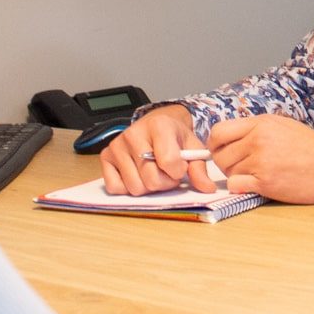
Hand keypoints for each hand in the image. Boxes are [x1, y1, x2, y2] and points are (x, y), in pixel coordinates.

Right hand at [99, 105, 223, 195]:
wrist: (156, 124)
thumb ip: (199, 168)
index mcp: (159, 126)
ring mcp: (117, 145)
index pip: (169, 162)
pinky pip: (116, 187)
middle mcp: (134, 133)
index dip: (179, 171)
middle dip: (164, 183)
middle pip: (151, 179)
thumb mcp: (192, 147)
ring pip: (135, 187)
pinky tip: (136, 174)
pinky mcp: (106, 157)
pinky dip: (127, 187)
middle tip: (167, 172)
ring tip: (153, 172)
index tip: (180, 166)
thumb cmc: (174, 137)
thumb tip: (207, 188)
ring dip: (147, 186)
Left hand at [206, 114, 313, 204]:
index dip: (215, 145)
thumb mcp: (283, 126)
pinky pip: (236, 185)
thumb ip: (256, 130)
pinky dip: (241, 187)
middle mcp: (258, 139)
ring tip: (256, 175)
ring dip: (237, 176)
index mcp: (261, 123)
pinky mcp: (266, 182)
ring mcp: (261, 161)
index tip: (221, 151)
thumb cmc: (312, 147)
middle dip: (226, 164)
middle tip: (240, 168)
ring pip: (228, 172)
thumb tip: (231, 140)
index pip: (219, 132)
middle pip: (220, 155)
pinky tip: (256, 185)